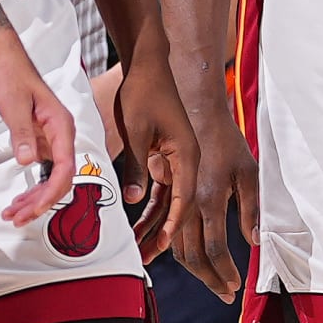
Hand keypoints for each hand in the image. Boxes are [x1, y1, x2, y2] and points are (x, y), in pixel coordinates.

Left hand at [0, 29, 76, 223]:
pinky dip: (30, 189)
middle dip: (40, 203)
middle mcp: (61, 136)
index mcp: (62, 126)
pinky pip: (41, 172)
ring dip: (34, 200)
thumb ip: (22, 134)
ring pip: (50, 180)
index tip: (35, 208)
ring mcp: (52, 141)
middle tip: (17, 218)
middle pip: (59, 180)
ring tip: (13, 214)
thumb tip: (28, 160)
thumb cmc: (12, 77)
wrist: (5, 62)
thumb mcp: (14, 105)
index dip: (52, 192)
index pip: (65, 168)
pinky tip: (18, 200)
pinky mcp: (41, 143)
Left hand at [111, 41, 198, 259]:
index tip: (164, 246)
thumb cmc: (142, 92)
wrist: (148, 65)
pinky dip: (155, 210)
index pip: (183, 198)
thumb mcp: (135, 129)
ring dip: (160, 226)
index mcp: (187, 153)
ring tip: (147, 251)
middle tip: (157, 257)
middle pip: (182, 206)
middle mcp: (188, 159)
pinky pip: (164, 190)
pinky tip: (144, 228)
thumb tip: (134, 200)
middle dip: (171, 234)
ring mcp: (179, 159)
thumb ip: (136, 165)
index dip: (173, 224)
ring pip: (172, 201)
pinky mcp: (168, 156)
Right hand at [171, 105, 257, 299]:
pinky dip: (163, 248)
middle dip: (210, 279)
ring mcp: (173, 200)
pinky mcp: (164, 194)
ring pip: (177, 247)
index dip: (224, 272)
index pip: (215, 249)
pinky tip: (165, 261)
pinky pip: (161, 229)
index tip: (235, 286)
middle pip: (193, 255)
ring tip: (209, 284)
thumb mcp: (248, 172)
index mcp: (210, 199)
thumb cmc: (227, 140)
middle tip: (225, 294)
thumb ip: (251, 209)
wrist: (194, 110)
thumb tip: (253, 241)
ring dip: (192, 269)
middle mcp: (188, 204)